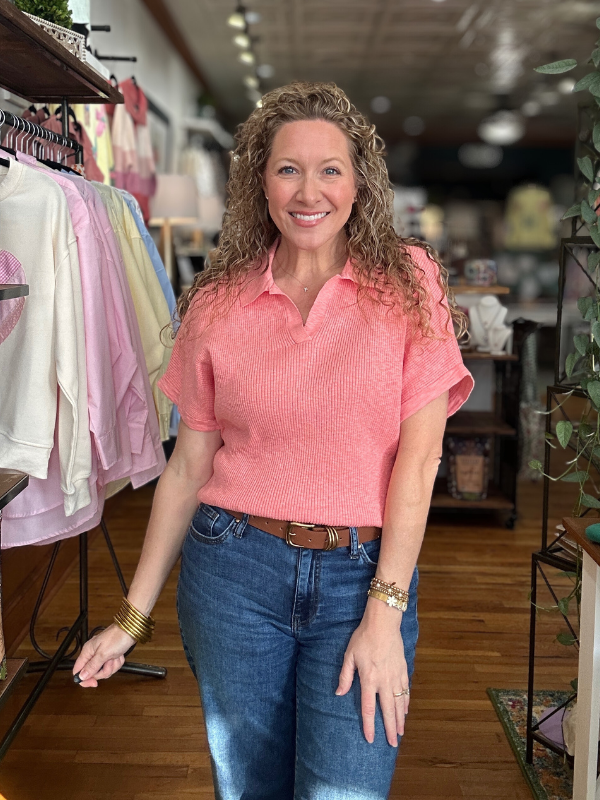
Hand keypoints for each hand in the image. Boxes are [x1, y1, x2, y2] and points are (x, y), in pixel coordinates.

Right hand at [72, 624, 135, 687]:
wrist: (130, 630)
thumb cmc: (116, 637)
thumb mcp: (103, 654)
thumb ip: (92, 666)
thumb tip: (81, 677)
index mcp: (87, 652)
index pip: (78, 670)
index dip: (84, 680)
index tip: (94, 683)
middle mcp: (93, 654)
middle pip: (93, 673)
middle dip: (104, 671)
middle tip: (109, 662)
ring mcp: (102, 656)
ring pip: (104, 671)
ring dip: (112, 666)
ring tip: (115, 657)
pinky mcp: (110, 656)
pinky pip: (112, 667)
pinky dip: (117, 663)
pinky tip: (119, 656)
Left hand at [335, 605, 408, 746]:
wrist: (383, 622)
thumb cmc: (364, 637)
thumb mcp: (349, 655)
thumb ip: (345, 676)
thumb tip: (339, 692)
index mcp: (369, 679)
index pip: (369, 708)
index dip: (369, 725)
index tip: (371, 739)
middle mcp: (384, 681)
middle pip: (388, 710)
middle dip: (390, 729)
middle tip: (392, 743)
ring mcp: (396, 676)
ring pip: (400, 703)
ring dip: (400, 719)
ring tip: (401, 732)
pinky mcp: (403, 669)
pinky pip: (406, 690)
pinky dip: (406, 702)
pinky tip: (406, 710)